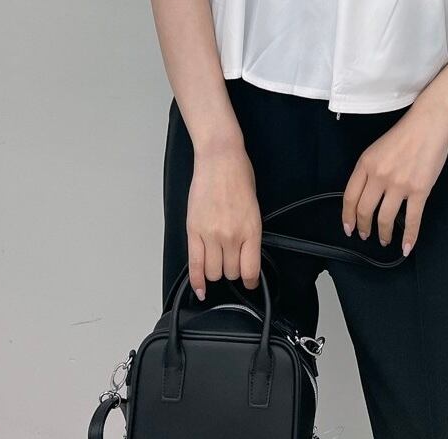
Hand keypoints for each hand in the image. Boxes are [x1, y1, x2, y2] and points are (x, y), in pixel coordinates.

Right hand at [186, 140, 261, 299]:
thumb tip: (246, 253)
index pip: (251, 270)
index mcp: (251, 230)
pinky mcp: (193, 231)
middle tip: (232, 263)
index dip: (251, 281)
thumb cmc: (239, 176)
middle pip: (231, 273)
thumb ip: (250, 232)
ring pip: (213, 272)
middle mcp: (231, 236)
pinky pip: (194, 264)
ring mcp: (211, 235)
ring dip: (216, 272)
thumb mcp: (254, 207)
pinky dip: (197, 280)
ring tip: (218, 263)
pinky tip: (200, 288)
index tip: (250, 282)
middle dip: (233, 272)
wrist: (220, 159)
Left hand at [341, 101, 447, 256]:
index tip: (348, 227)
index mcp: (366, 163)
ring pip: (385, 218)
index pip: (349, 197)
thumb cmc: (405, 133)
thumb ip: (369, 170)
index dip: (347, 216)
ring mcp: (399, 184)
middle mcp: (379, 175)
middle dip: (363, 227)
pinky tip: (406, 247)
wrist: (429, 123)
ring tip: (384, 240)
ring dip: (383, 234)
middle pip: (364, 210)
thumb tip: (365, 194)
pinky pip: (411, 219)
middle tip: (365, 235)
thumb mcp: (377, 148)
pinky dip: (409, 237)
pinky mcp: (419, 190)